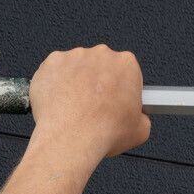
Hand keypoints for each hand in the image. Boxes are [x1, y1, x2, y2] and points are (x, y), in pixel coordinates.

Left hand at [28, 44, 149, 167]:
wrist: (71, 139)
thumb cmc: (102, 132)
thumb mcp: (139, 131)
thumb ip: (141, 116)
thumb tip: (138, 118)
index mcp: (126, 65)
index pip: (125, 71)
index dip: (120, 88)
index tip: (114, 100)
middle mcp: (101, 55)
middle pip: (99, 67)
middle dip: (96, 84)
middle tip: (93, 107)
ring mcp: (75, 57)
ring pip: (75, 68)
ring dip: (75, 83)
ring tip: (73, 108)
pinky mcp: (52, 63)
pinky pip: (53, 71)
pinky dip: (54, 84)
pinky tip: (58, 102)